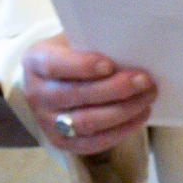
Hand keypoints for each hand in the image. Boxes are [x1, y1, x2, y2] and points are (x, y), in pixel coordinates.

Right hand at [19, 37, 156, 156]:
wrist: (52, 83)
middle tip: (144, 80)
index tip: (109, 64)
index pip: (54, 66)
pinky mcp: (62, 142)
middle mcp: (36, 94)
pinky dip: (121, 130)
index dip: (81, 66)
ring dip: (123, 110)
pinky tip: (140, 115)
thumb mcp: (72, 40)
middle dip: (114, 89)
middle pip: (75, 95)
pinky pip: (94, 142)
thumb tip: (131, 46)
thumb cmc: (70, 55)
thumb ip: (93, 42)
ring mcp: (47, 121)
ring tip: (147, 97)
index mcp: (35, 62)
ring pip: (87, 122)